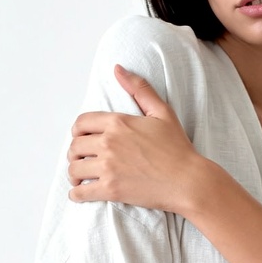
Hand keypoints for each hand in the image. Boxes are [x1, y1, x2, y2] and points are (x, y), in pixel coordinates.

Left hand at [67, 64, 205, 214]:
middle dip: (75, 153)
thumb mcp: (162, 112)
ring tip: (81, 177)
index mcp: (118, 122)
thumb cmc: (178, 148)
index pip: (81, 123)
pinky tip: (80, 193)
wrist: (188, 181)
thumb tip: (118, 68)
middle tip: (83, 159)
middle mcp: (109, 142)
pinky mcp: (111, 189)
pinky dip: (76, 194)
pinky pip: (80, 192)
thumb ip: (139, 88)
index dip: (78, 131)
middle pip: (74, 146)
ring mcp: (108, 167)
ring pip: (74, 169)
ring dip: (74, 173)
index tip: (83, 139)